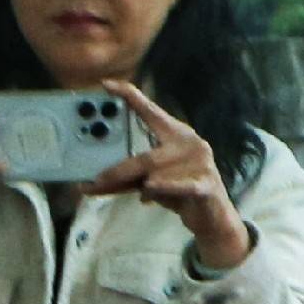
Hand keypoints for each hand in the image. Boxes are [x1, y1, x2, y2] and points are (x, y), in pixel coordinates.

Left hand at [87, 78, 253, 271]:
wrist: (213, 218)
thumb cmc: (180, 193)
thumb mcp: (151, 180)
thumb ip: (128, 174)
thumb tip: (90, 180)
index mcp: (177, 134)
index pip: (150, 110)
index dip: (128, 95)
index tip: (106, 85)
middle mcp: (191, 144)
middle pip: (147, 157)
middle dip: (119, 171)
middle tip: (96, 180)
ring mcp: (201, 164)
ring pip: (156, 174)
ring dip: (134, 185)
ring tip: (117, 192)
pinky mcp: (206, 185)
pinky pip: (179, 186)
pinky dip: (161, 189)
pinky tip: (147, 192)